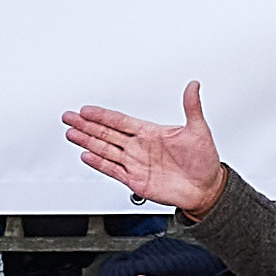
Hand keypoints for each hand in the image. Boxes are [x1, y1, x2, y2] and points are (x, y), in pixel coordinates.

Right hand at [60, 82, 225, 217]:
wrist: (206, 189)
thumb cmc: (204, 161)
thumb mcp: (199, 130)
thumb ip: (192, 107)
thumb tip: (194, 86)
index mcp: (150, 133)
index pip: (120, 121)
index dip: (102, 115)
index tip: (86, 110)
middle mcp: (139, 147)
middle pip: (106, 133)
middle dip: (86, 125)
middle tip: (69, 117)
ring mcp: (135, 163)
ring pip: (105, 149)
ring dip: (87, 142)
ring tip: (71, 134)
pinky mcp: (135, 180)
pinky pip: (112, 170)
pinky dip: (99, 163)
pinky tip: (86, 155)